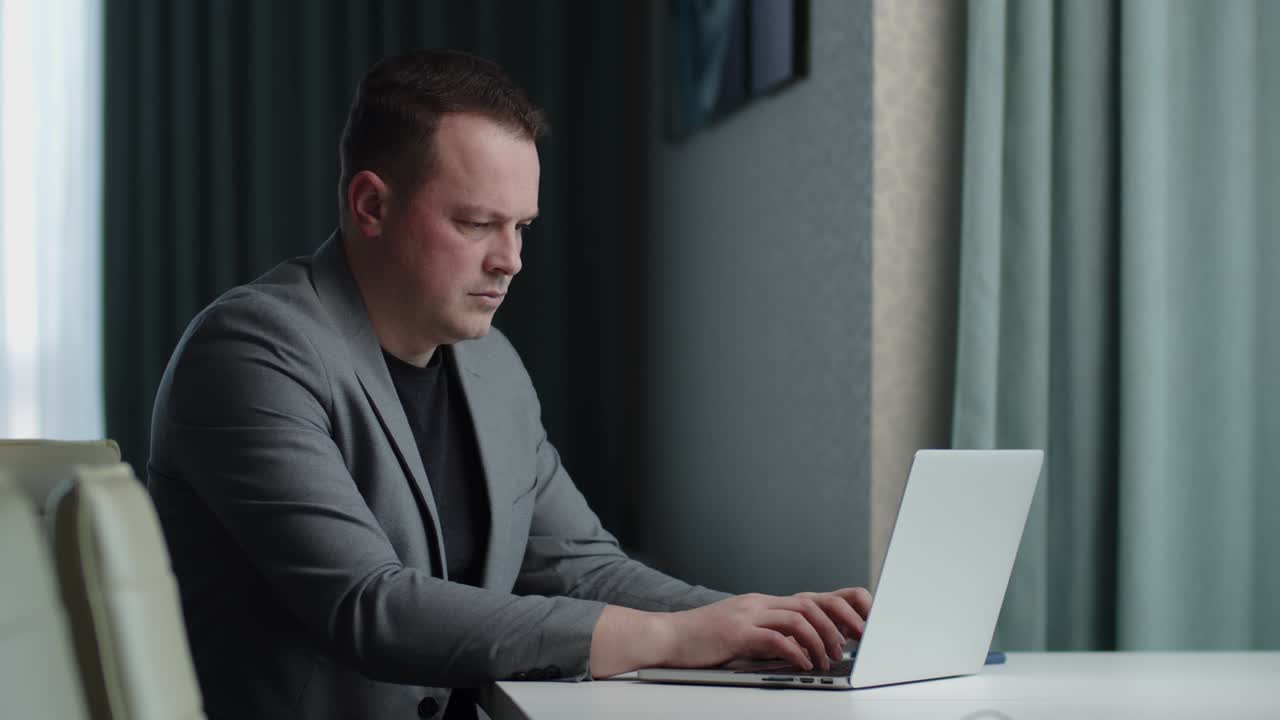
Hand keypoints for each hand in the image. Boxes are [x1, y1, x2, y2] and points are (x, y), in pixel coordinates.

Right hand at [659, 587, 871, 671]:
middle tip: (849, 647)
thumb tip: (798, 648)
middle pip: (811, 603)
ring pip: (799, 617)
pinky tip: (802, 664)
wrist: (668, 636)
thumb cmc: (703, 638)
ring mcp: (748, 614)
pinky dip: (795, 652)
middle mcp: (759, 603)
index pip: (810, 598)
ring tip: (825, 660)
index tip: (855, 630)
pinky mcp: (737, 632)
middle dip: (837, 624)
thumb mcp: (741, 630)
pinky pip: (776, 638)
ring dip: (819, 640)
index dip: (838, 612)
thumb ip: (767, 633)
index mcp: (763, 602)